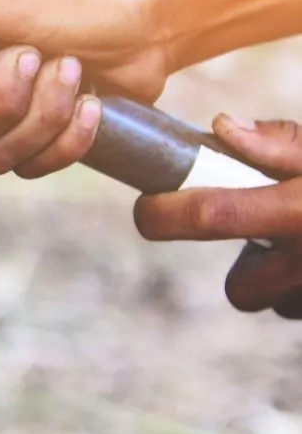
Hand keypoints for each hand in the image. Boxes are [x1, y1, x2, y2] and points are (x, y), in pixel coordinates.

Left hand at [134, 115, 301, 316]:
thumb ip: (282, 144)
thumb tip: (222, 126)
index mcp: (298, 212)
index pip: (209, 217)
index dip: (164, 214)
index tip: (147, 207)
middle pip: (241, 288)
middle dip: (242, 266)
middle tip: (256, 234)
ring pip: (270, 300)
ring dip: (274, 278)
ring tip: (297, 244)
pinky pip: (296, 307)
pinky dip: (299, 287)